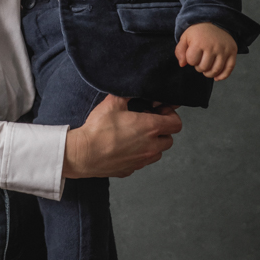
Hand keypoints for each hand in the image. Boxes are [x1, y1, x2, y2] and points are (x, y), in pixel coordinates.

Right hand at [63, 94, 181, 179]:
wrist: (82, 153)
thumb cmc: (98, 129)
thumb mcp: (113, 102)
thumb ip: (128, 93)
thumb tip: (134, 89)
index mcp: (150, 128)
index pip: (176, 123)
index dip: (170, 115)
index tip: (158, 111)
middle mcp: (150, 146)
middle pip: (169, 139)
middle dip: (162, 130)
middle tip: (147, 122)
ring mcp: (141, 160)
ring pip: (157, 153)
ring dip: (152, 144)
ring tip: (137, 135)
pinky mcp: (130, 170)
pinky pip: (141, 162)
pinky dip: (138, 154)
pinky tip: (124, 146)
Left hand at [175, 22, 236, 79]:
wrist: (215, 21)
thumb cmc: (198, 32)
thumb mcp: (185, 38)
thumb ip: (180, 51)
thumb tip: (182, 64)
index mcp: (199, 42)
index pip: (192, 61)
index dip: (190, 60)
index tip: (193, 54)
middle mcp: (213, 46)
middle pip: (203, 68)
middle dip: (199, 67)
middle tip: (200, 60)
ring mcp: (224, 50)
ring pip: (215, 70)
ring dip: (208, 73)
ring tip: (207, 67)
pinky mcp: (232, 52)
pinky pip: (229, 69)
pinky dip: (222, 76)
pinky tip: (217, 77)